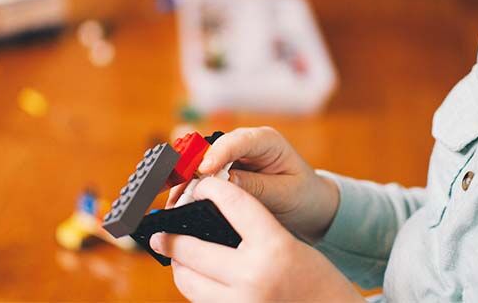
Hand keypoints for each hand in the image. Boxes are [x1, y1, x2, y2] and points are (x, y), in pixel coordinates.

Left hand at [152, 177, 361, 301]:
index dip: (211, 189)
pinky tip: (197, 276)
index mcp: (274, 248)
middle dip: (171, 237)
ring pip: (188, 282)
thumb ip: (254, 230)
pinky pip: (201, 302)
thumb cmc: (317, 279)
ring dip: (178, 265)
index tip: (199, 186)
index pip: (233, 204)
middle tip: (160, 232)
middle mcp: (253, 277)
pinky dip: (195, 287)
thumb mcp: (290, 244)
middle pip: (192, 248)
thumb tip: (209, 218)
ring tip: (177, 255)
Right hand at [167, 127, 338, 242]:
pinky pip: (201, 176)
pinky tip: (179, 203)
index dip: (217, 154)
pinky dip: (189, 189)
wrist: (308, 203)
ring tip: (174, 202)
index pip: (238, 141)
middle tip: (177, 190)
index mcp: (266, 141)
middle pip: (211, 149)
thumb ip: (256, 187)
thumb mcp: (285, 193)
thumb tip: (225, 183)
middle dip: (191, 168)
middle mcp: (245, 143)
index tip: (203, 171)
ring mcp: (232, 156)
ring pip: (200, 162)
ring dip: (185, 181)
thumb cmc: (302, 194)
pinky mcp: (223, 170)